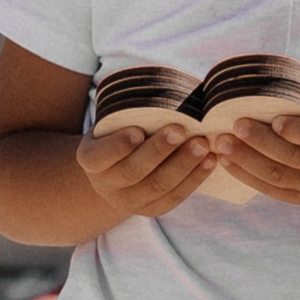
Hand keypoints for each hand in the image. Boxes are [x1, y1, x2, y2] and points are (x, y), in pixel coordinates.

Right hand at [75, 117, 219, 222]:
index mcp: (90, 159)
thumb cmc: (120, 131)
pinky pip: (173, 198)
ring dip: (183, 165)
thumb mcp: (114, 121)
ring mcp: (127, 202)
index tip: (138, 131)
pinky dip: (194, 179)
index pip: (100, 156)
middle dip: (159, 150)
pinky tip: (210, 161)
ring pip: (157, 187)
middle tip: (180, 130)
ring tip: (203, 144)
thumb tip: (164, 89)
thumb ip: (131, 111)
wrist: (117, 167)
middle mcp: (105, 185)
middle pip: (133, 171)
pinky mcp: (150, 210)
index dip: (118, 145)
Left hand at [207, 84, 299, 206]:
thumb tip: (254, 71)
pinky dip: (246, 175)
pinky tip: (226, 161)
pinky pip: (270, 190)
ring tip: (222, 143)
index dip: (298, 130)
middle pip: (294, 157)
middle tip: (235, 126)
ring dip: (247, 160)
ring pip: (278, 176)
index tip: (274, 120)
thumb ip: (295, 87)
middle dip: (261, 142)